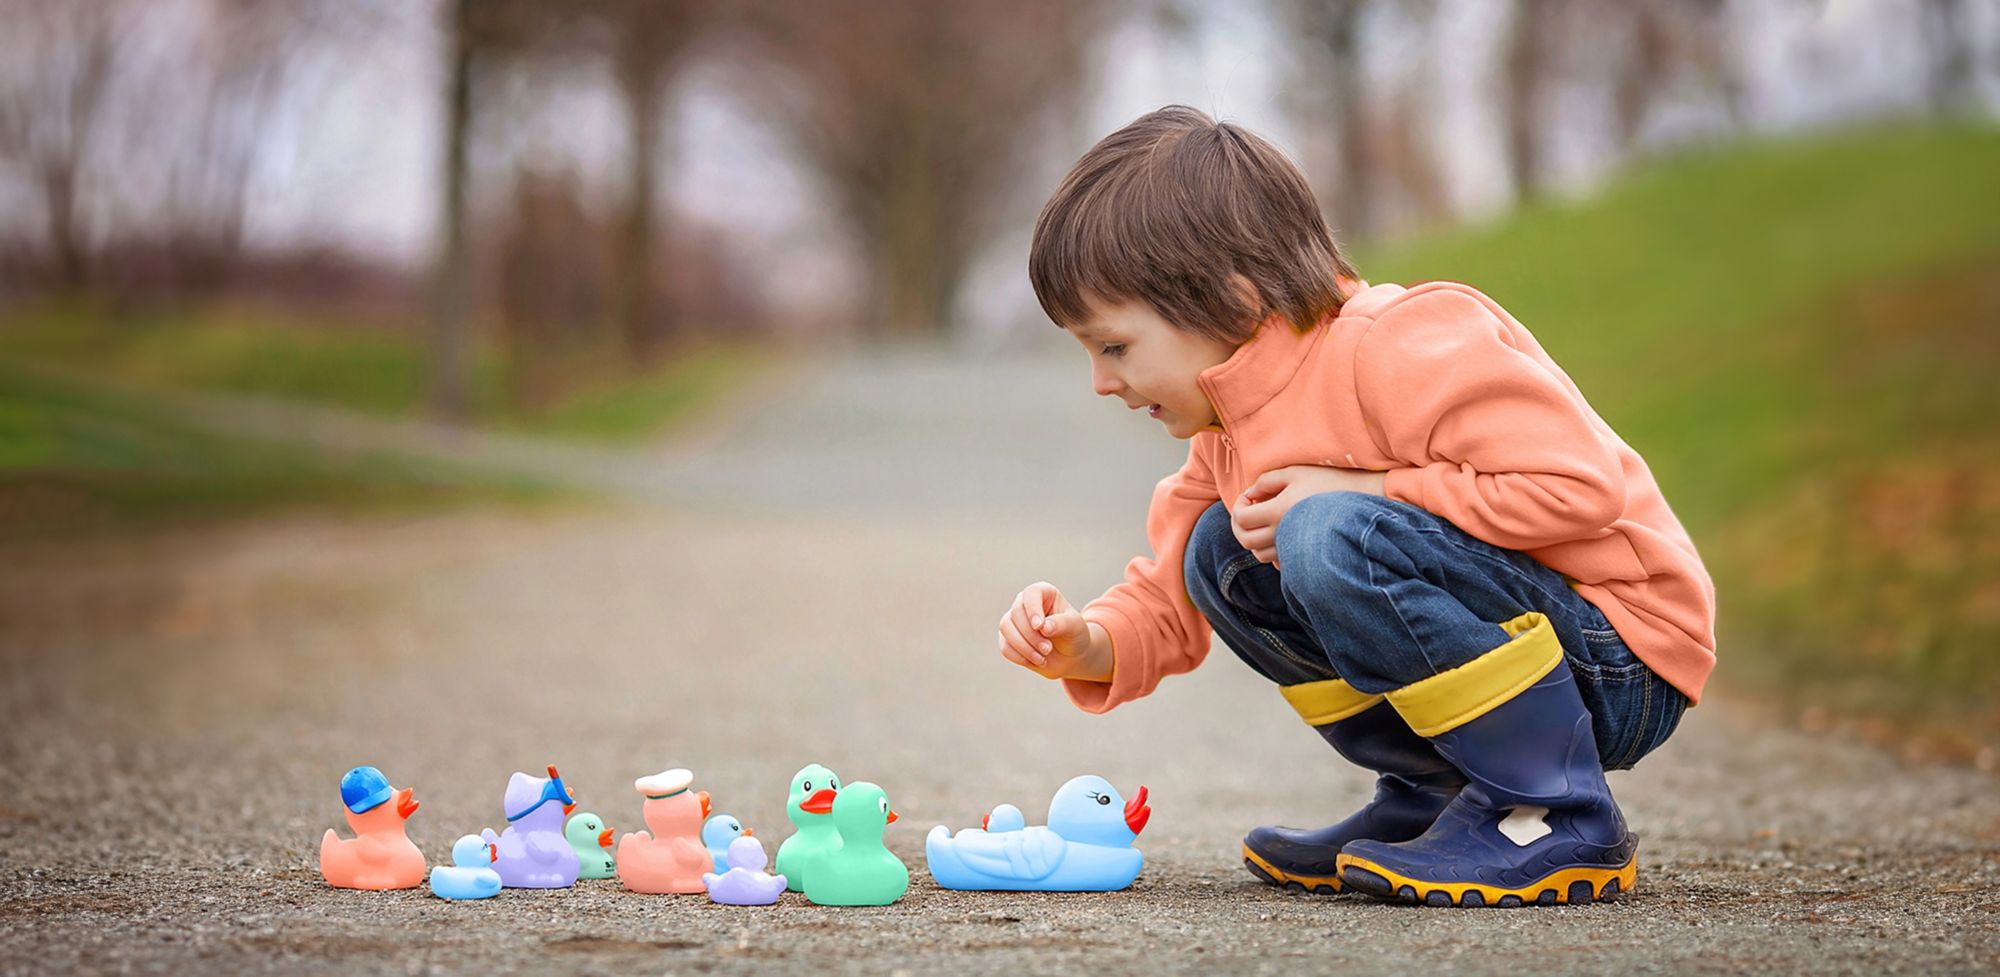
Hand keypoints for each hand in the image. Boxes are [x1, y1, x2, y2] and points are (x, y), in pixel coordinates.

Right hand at [997, 581, 1112, 681]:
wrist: (1070, 655)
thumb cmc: (1074, 635)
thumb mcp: (1075, 627)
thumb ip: (1062, 624)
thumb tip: (1044, 627)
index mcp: (1043, 593)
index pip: (1031, 594)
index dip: (1033, 609)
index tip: (1040, 627)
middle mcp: (1025, 603)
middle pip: (1016, 613)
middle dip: (1031, 635)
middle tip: (1048, 649)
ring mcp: (1013, 620)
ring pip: (1006, 628)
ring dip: (1024, 647)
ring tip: (1043, 658)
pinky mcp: (1007, 638)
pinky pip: (1005, 646)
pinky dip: (1019, 657)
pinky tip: (1036, 661)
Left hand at [1231, 465, 1386, 566]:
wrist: (1363, 501)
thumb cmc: (1328, 482)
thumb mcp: (1295, 472)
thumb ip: (1266, 481)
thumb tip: (1250, 493)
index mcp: (1278, 511)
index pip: (1242, 519)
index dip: (1237, 507)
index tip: (1247, 497)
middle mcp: (1283, 534)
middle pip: (1245, 540)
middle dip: (1239, 526)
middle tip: (1246, 511)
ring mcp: (1294, 548)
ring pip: (1259, 554)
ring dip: (1254, 538)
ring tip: (1263, 521)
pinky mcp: (1304, 556)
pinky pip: (1278, 562)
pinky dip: (1271, 551)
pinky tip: (1279, 534)